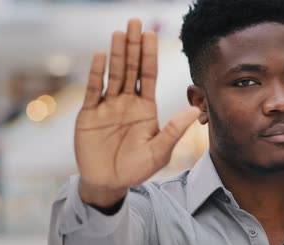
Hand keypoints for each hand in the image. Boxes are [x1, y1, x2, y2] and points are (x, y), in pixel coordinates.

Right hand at [75, 19, 198, 206]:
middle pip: (131, 69)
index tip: (151, 35)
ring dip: (117, 54)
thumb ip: (174, 130)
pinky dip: (97, 74)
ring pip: (114, 74)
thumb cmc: (137, 168)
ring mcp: (108, 106)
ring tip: (120, 32)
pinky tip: (102, 56)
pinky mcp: (89, 114)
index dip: (150, 55)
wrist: (109, 183)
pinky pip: (94, 90)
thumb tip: (194, 110)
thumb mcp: (159, 151)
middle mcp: (127, 102)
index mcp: (145, 108)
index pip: (148, 76)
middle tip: (135, 22)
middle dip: (133, 46)